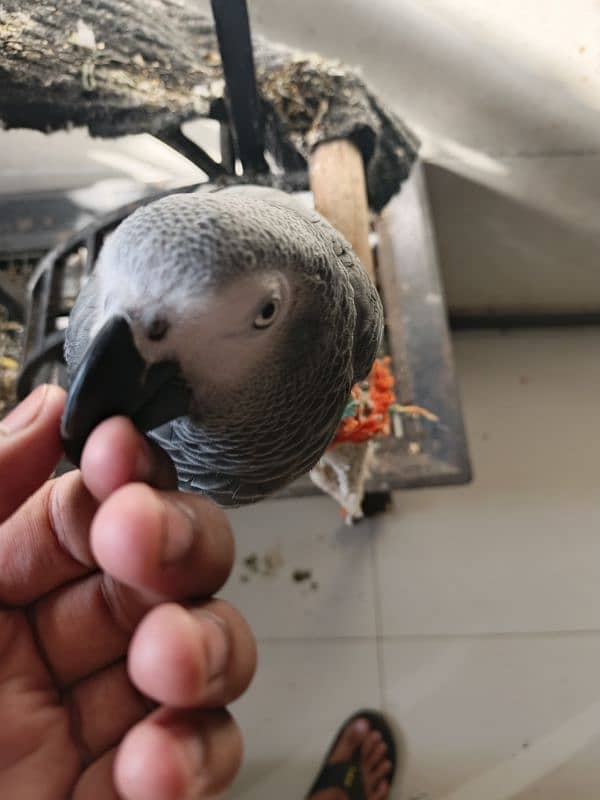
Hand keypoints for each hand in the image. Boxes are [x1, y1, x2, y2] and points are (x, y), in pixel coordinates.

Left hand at [0, 385, 255, 799]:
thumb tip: (47, 409)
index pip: (83, 509)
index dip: (116, 475)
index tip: (118, 456)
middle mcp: (42, 654)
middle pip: (162, 573)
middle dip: (173, 547)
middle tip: (144, 543)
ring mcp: (86, 733)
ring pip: (199, 660)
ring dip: (201, 648)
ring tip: (166, 663)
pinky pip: (191, 767)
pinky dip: (192, 759)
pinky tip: (151, 764)